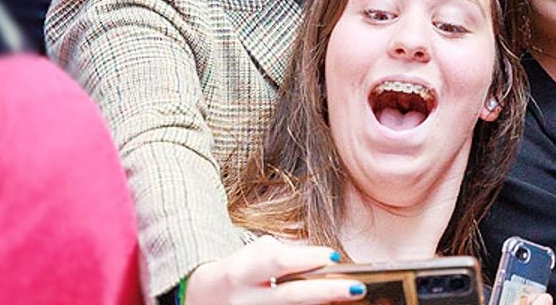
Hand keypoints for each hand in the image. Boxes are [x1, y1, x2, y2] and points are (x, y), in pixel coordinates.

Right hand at [184, 238, 364, 304]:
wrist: (199, 300)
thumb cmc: (235, 274)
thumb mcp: (251, 257)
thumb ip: (283, 255)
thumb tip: (323, 259)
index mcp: (240, 272)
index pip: (277, 262)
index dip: (307, 259)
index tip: (333, 256)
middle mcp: (244, 300)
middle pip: (290, 297)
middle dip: (326, 292)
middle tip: (356, 288)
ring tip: (347, 299)